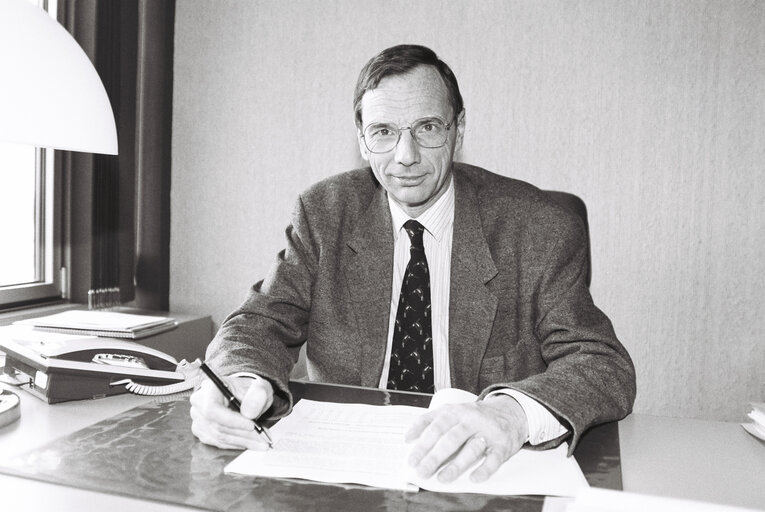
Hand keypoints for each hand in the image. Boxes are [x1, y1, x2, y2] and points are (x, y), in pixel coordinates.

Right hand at [190, 374, 273, 449]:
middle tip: (263, 438)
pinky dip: (236, 444)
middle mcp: (199, 403)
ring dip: (242, 441)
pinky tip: (250, 442)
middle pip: (218, 426)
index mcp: (210, 387)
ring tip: (261, 442)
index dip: (232, 421)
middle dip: (243, 434)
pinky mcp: (202, 431)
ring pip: (219, 437)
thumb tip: (249, 413)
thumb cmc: (250, 390)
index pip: (213, 409)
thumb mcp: (260, 386)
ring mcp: (198, 418)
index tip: (252, 426)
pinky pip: (218, 442)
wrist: (244, 395)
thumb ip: (258, 394)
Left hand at [405, 394, 527, 482]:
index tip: (412, 460)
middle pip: (451, 439)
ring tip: (442, 478)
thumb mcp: (452, 411)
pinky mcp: (503, 445)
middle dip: (435, 457)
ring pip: (471, 449)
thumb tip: (408, 437)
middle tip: (423, 471)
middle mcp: (471, 420)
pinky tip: (474, 478)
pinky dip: (484, 469)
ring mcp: (488, 432)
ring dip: (456, 465)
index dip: (423, 445)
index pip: (436, 428)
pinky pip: (494, 459)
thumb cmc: (475, 416)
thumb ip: (429, 421)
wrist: (511, 411)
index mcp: (456, 412)